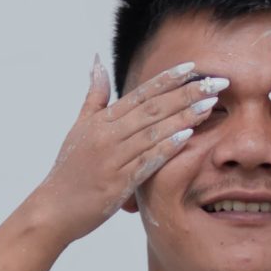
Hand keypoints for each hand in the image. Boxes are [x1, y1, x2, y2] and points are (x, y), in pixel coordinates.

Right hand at [28, 57, 228, 245]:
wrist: (53, 209)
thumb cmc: (69, 170)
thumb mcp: (80, 127)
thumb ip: (94, 96)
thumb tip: (97, 61)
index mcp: (102, 120)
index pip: (141, 94)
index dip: (168, 79)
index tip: (193, 68)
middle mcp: (107, 134)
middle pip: (153, 109)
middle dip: (187, 94)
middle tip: (217, 83)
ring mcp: (112, 158)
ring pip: (153, 132)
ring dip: (184, 117)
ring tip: (211, 105)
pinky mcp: (117, 182)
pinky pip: (146, 161)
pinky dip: (166, 148)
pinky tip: (188, 136)